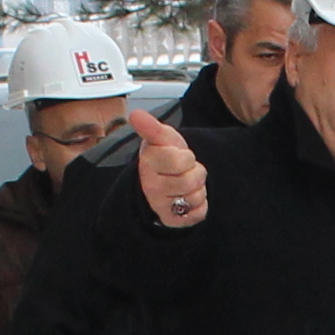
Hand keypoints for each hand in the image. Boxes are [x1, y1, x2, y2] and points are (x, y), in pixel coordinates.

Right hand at [119, 105, 208, 226]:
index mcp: (147, 164)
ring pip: (196, 196)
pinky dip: (199, 205)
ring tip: (185, 183)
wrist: (165, 180)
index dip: (186, 156)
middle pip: (193, 180)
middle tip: (183, 170)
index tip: (176, 156)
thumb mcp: (162, 138)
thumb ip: (151, 127)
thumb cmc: (166, 156)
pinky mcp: (172, 221)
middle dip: (194, 172)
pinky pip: (199, 213)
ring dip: (197, 188)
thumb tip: (135, 113)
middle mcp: (151, 188)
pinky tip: (187, 199)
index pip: (183, 160)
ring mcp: (160, 206)